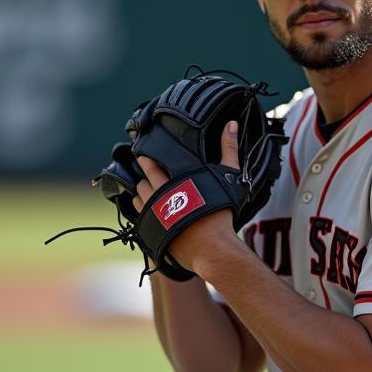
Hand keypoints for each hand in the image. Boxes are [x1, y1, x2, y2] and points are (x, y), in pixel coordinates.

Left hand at [132, 123, 242, 272]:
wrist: (211, 248)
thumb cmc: (220, 213)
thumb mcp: (228, 176)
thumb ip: (228, 149)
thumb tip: (231, 124)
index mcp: (175, 180)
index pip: (155, 164)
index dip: (148, 157)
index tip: (144, 151)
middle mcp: (159, 195)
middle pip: (144, 180)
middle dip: (143, 172)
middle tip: (142, 165)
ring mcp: (153, 214)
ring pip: (139, 197)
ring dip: (141, 191)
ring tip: (144, 186)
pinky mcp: (151, 231)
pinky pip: (139, 216)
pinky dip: (141, 209)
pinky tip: (146, 208)